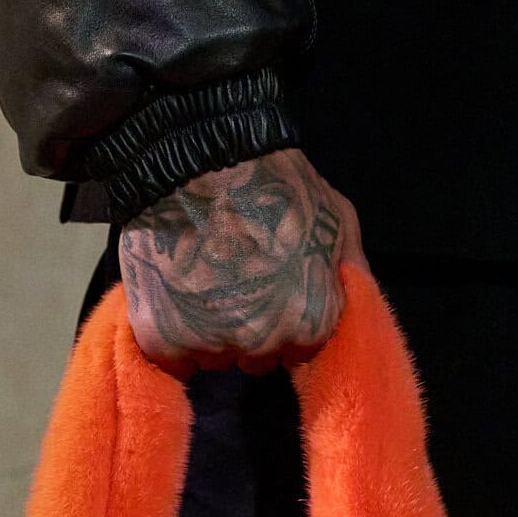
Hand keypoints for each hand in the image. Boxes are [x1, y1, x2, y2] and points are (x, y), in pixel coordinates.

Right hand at [119, 148, 366, 374]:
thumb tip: (355, 300)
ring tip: (200, 280)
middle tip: (232, 281)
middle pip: (255, 359)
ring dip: (208, 331)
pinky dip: (170, 334)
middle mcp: (262, 343)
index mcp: (309, 322)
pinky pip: (172, 357)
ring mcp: (209, 345)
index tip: (268, 292)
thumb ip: (350, 269)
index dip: (283, 321)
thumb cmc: (274, 182)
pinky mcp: (162, 340)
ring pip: (212, 357)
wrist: (200, 157)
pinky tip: (173, 294)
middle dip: (247, 329)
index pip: (298, 350)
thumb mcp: (336, 217)